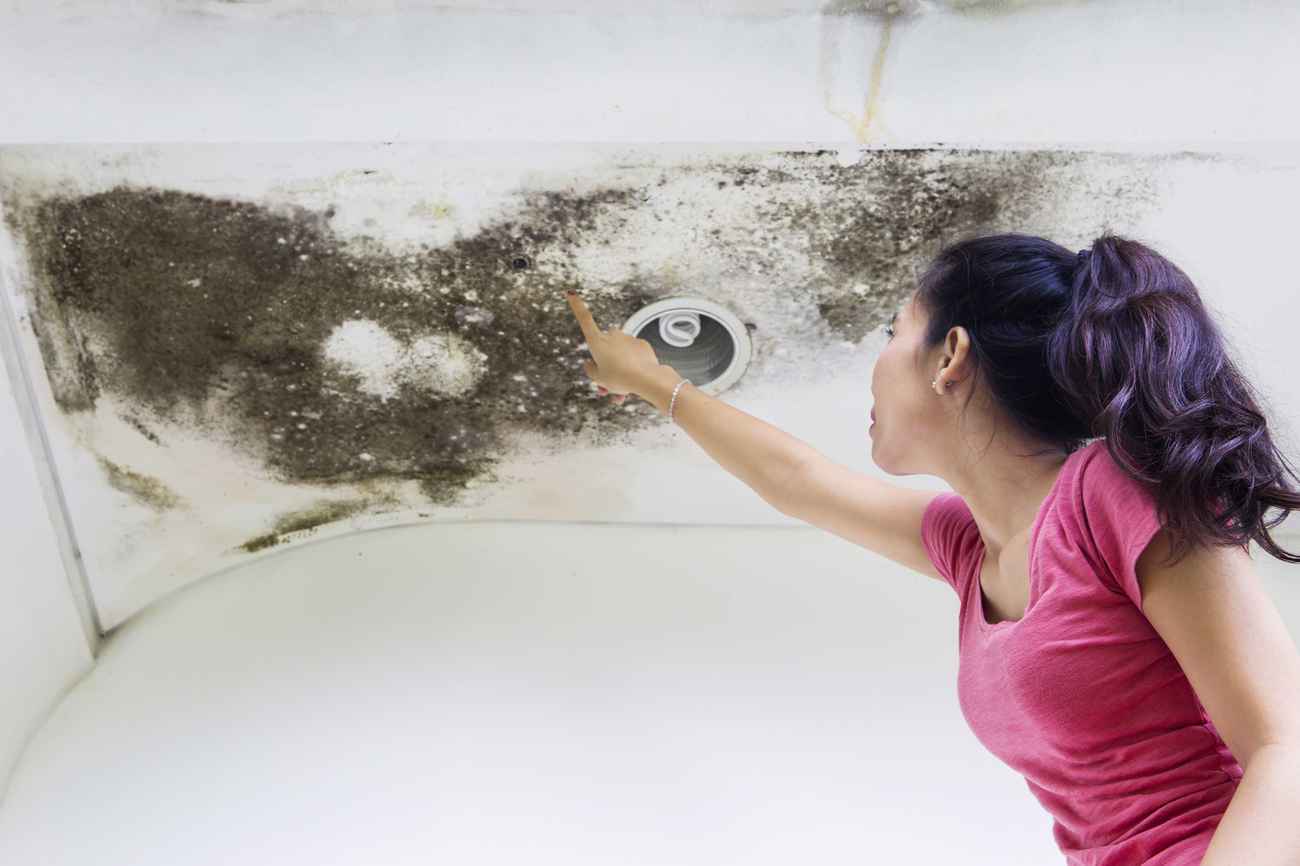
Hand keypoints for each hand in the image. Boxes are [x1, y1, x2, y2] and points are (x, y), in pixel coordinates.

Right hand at [565, 290, 661, 404]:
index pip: (584, 319)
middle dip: (606, 360)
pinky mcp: (641, 343)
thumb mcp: (599, 379)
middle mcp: (612, 336)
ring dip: (620, 365)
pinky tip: (635, 376)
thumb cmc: (620, 378)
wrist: (646, 379)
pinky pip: (633, 353)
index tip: (571, 293)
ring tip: (623, 386)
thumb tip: (589, 364)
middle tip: (608, 381)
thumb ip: (590, 370)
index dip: (576, 305)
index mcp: (597, 342)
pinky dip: (633, 364)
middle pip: (605, 347)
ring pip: (620, 352)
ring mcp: (627, 338)